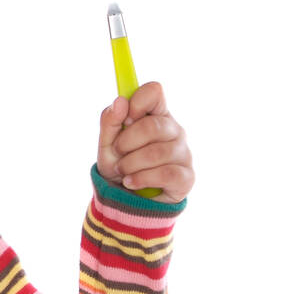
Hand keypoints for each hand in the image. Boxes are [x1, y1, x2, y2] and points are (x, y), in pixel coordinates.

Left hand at [96, 81, 192, 203]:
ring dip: (131, 164)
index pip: (155, 92)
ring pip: (157, 152)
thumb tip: (120, 101)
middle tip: (119, 153)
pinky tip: (132, 183)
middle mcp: (174, 131)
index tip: (126, 118)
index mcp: (156, 115)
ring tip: (123, 172)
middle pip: (154, 125)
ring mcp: (183, 153)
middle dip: (127, 142)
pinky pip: (164, 173)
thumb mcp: (107, 145)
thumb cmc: (120, 167)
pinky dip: (141, 179)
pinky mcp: (186, 176)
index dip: (138, 101)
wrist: (126, 202)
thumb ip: (110, 122)